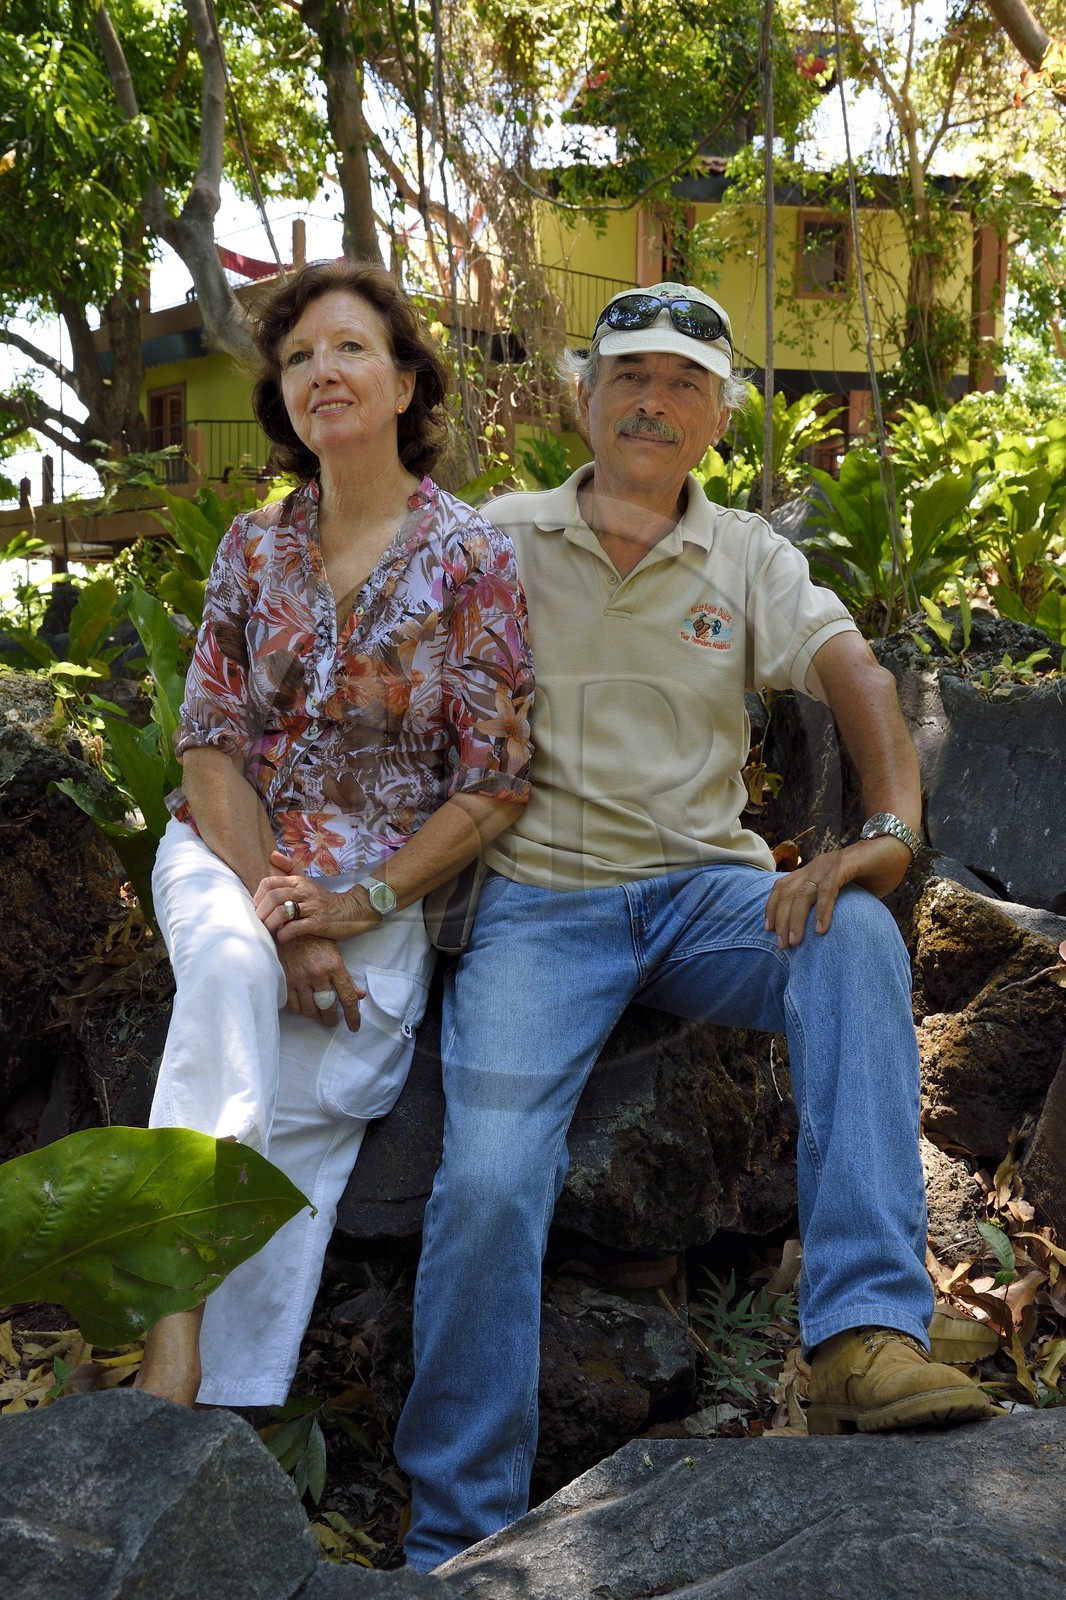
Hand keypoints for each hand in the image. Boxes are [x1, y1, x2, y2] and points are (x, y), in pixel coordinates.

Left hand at [254, 851, 374, 943]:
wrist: (351, 911)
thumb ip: (289, 867)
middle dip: (262, 912)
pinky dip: (284, 935)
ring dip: (271, 924)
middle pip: (274, 897)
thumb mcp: (306, 880)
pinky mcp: (318, 922)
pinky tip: (282, 938)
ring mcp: (311, 907)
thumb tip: (272, 854)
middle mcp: (304, 891)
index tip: (257, 907)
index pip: (270, 882)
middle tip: (259, 922)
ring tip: (269, 931)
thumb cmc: (323, 899)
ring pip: (283, 912)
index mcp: (298, 881)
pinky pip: (295, 928)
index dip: (258, 896)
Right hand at [277, 934, 364, 1030]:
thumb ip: (347, 978)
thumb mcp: (336, 955)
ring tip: (319, 1013)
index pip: (348, 998)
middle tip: (332, 1021)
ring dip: (316, 1015)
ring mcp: (300, 978)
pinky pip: (295, 1006)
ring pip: (310, 1010)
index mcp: (334, 967)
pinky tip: (305, 1006)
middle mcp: (318, 974)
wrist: (290, 929)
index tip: (354, 1027)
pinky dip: (301, 1010)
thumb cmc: (317, 941)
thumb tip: (360, 996)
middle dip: (332, 1019)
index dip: (353, 1016)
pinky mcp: (286, 981)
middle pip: (328, 1007)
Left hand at [763, 836, 910, 948]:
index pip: (782, 887)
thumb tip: (825, 932)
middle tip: (782, 944)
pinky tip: (821, 929)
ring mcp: (828, 864)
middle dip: (781, 920)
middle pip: (787, 893)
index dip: (773, 907)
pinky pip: (827, 890)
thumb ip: (836, 905)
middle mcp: (815, 866)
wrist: (896, 847)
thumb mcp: (848, 892)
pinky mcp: (844, 866)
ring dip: (796, 919)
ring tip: (795, 941)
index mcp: (812, 871)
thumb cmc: (873, 872)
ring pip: (802, 893)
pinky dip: (822, 911)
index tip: (769, 929)